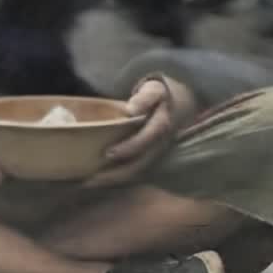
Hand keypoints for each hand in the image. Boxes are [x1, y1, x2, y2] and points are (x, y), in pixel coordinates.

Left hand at [82, 77, 196, 188]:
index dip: (129, 148)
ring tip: (89, 183)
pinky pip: (135, 173)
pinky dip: (118, 178)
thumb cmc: (161, 96)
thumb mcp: (155, 89)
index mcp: (162, 125)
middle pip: (140, 164)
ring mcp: (158, 155)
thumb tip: (131, 110)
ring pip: (137, 173)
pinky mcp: (152, 160)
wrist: (182, 105)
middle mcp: (161, 145)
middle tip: (90, 179)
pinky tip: (100, 180)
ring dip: (114, 180)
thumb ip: (144, 98)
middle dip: (116, 174)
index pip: (146, 139)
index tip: (108, 154)